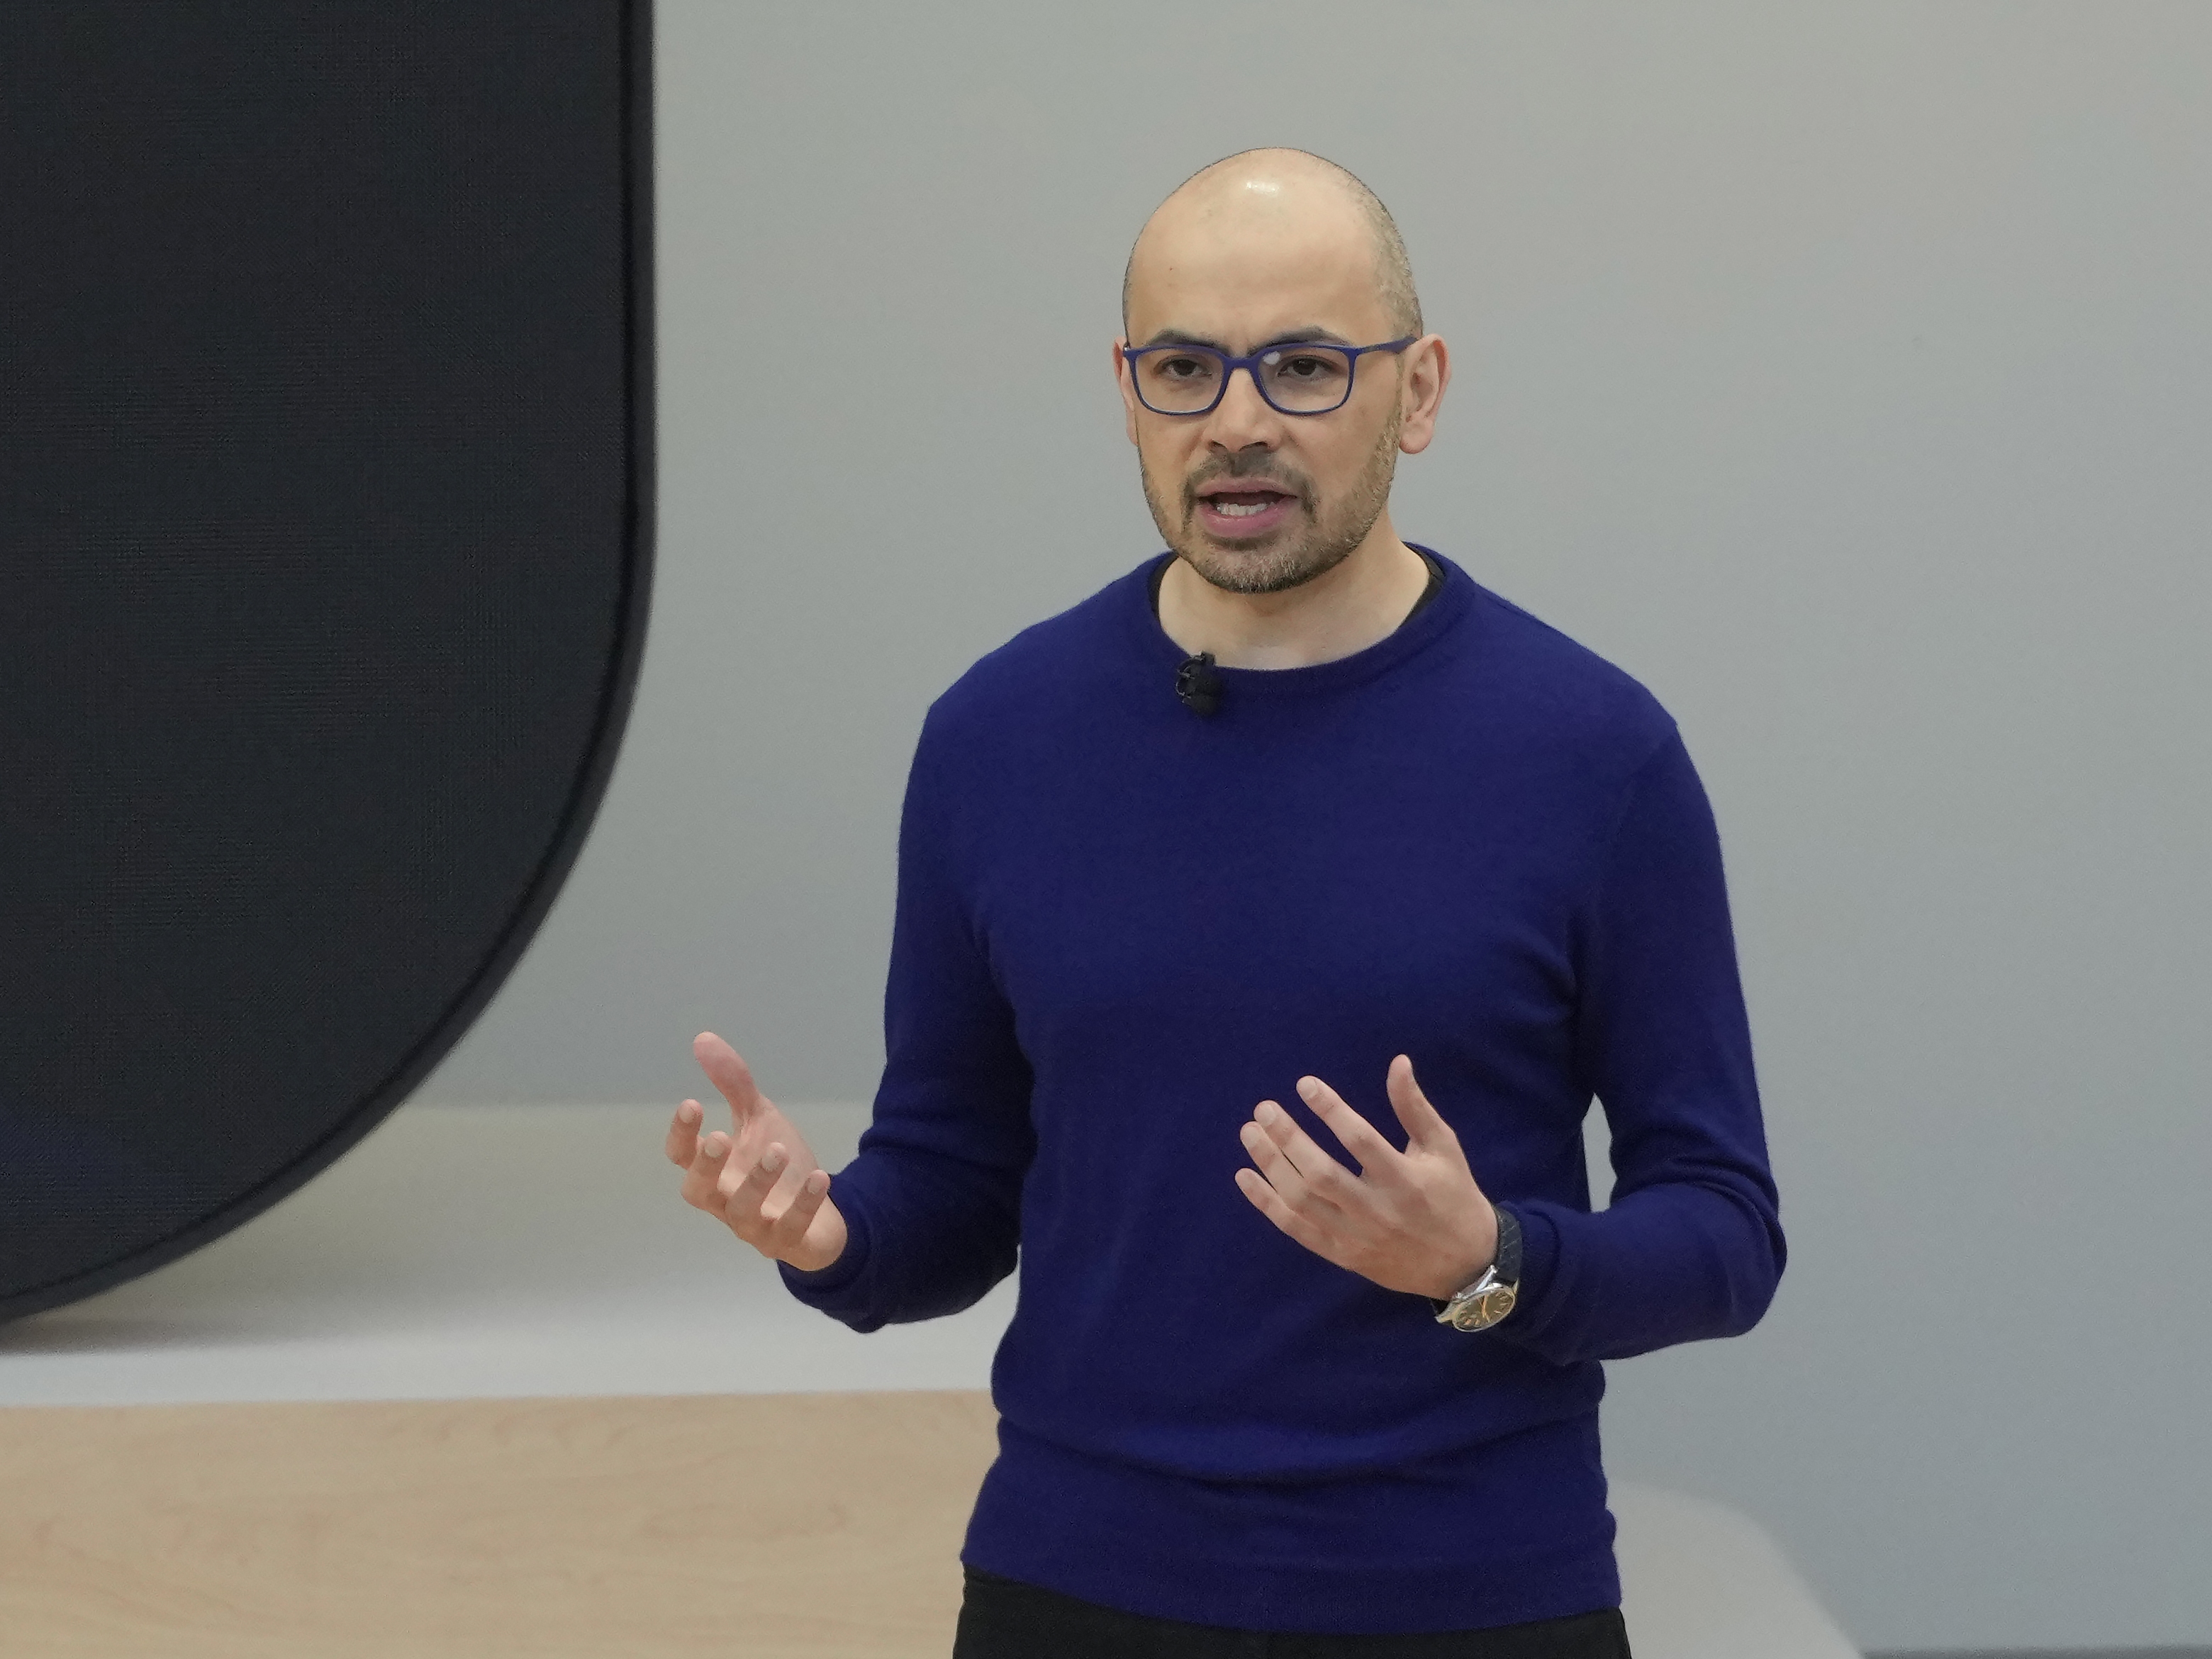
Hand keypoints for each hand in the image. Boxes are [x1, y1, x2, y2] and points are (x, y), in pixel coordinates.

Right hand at [666, 1031, 847, 1272]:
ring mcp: (754, 1226)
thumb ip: (733, 1085)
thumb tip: (702, 1039)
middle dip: (706, 1167)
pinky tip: (820, 1176)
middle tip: (719, 1137)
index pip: (681, 1158)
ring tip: (777, 1150)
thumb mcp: (759, 1120)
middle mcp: (725, 1201)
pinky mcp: (787, 1241)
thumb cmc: (778, 1168)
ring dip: (758, 1181)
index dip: (681, 1135)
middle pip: (698, 1192)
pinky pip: (791, 1228)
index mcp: (714, 1171)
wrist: (819, 1213)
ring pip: (743, 1213)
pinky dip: (804, 1203)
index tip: (690, 1103)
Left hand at [1233, 1053, 1496, 1300]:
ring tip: (1250, 1133)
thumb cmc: (1453, 1195)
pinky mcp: (1342, 1255)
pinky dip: (1267, 1204)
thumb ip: (1414, 1107)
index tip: (1304, 1084)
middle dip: (1288, 1138)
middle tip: (1264, 1108)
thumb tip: (1397, 1061)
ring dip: (1271, 1166)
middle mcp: (1377, 1210)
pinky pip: (1297, 1230)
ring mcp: (1356, 1237)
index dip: (1331, 1110)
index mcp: (1405, 1179)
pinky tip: (1245, 1176)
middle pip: (1322, 1174)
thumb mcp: (1442, 1147)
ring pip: (1303, 1202)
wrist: (1464, 1264)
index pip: (1360, 1141)